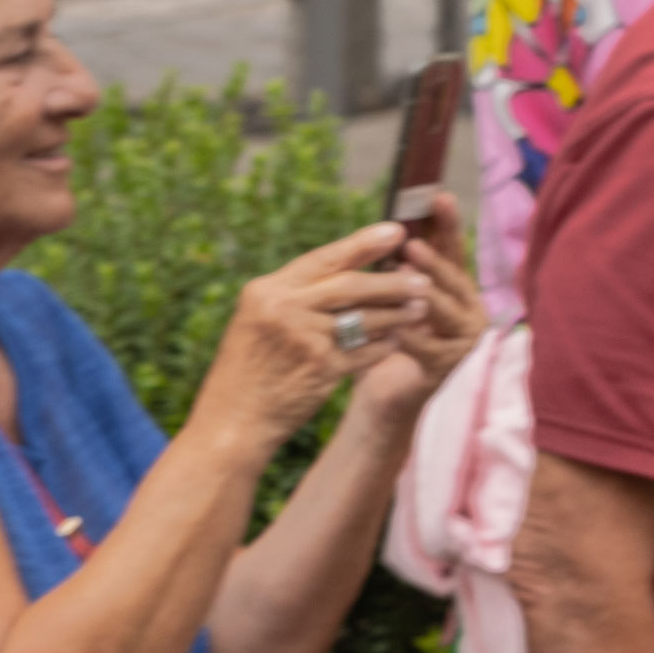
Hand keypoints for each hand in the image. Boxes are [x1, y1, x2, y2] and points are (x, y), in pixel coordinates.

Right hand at [189, 219, 420, 449]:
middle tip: (423, 279)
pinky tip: (400, 339)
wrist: (230, 422)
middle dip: (391, 282)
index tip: (395, 230)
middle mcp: (283, 308)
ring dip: (397, 313)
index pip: (323, 259)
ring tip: (421, 307)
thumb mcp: (257, 320)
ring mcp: (303, 339)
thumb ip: (294, 296)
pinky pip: (365, 351)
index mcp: (266, 290)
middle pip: (350, 285)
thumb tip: (345, 271)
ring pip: (364, 318)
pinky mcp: (321, 369)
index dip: (362, 243)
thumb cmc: (247, 370)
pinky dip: (384, 345)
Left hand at [351, 197, 481, 417]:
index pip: (453, 250)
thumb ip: (397, 265)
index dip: (447, 224)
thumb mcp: (389, 295)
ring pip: (445, 312)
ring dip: (425, 294)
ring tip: (405, 278)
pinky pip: (429, 348)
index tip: (440, 196)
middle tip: (411, 245)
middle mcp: (469, 312)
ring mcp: (464, 341)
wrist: (382, 394)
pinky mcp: (449, 368)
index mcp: (456, 289)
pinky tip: (395, 330)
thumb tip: (391, 221)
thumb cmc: (384, 337)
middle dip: (433, 261)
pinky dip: (411, 337)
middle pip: (454, 279)